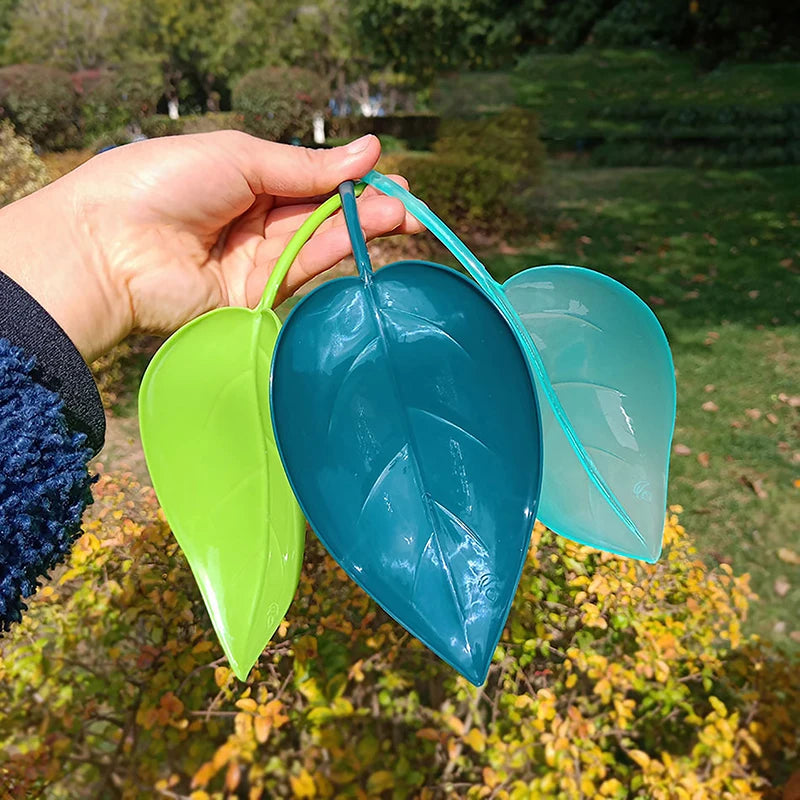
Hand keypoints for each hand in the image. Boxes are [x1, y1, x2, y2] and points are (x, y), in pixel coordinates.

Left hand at [0, 132, 420, 361]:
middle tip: (411, 204)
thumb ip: (306, 165)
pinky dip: (336, 251)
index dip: (350, 177)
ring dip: (362, 227)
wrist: (109, 248)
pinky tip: (367, 234)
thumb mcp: (240, 157)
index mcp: (244, 178)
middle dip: (367, 206)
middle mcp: (254, 220)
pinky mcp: (257, 297)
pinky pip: (303, 269)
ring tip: (405, 215)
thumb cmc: (162, 183)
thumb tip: (369, 152)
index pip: (309, 178)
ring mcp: (256, 260)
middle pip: (321, 213)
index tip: (390, 175)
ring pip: (320, 241)